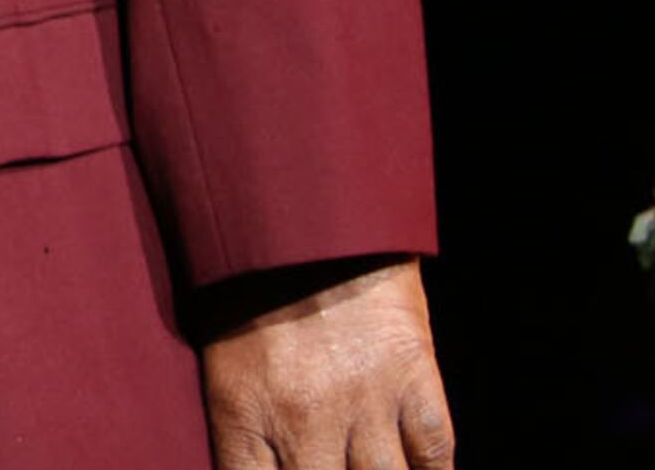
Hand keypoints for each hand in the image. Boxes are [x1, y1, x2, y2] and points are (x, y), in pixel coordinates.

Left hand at [198, 257, 453, 467]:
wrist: (306, 209)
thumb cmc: (246, 274)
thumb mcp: (218, 345)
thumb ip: (242, 416)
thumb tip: (261, 460)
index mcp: (240, 409)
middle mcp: (301, 418)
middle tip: (329, 466)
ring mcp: (362, 402)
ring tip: (365, 468)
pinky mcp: (412, 379)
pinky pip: (435, 456)